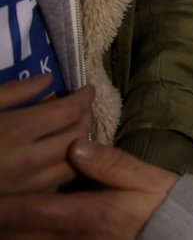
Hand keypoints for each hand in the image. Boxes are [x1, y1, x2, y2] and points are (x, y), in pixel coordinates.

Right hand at [0, 76, 93, 193]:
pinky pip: (55, 187)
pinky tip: (58, 159)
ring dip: (81, 147)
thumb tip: (49, 78)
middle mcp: (27, 161)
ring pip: (74, 166)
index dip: (84, 97)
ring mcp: (25, 188)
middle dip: (86, 119)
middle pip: (78, 137)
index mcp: (15, 131)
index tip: (88, 89)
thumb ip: (14, 92)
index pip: (69, 112)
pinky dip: (63, 170)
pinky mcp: (22, 204)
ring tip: (75, 132)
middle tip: (83, 109)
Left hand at [0, 139, 176, 238]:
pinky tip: (23, 231)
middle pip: (20, 234)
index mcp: (88, 214)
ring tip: (4, 217)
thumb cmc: (162, 203)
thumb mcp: (145, 177)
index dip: (4, 203)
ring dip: (11, 232)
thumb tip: (75, 145)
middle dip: (3, 220)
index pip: (32, 209)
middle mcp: (74, 237)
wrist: (180, 234)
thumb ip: (111, 163)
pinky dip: (28, 239)